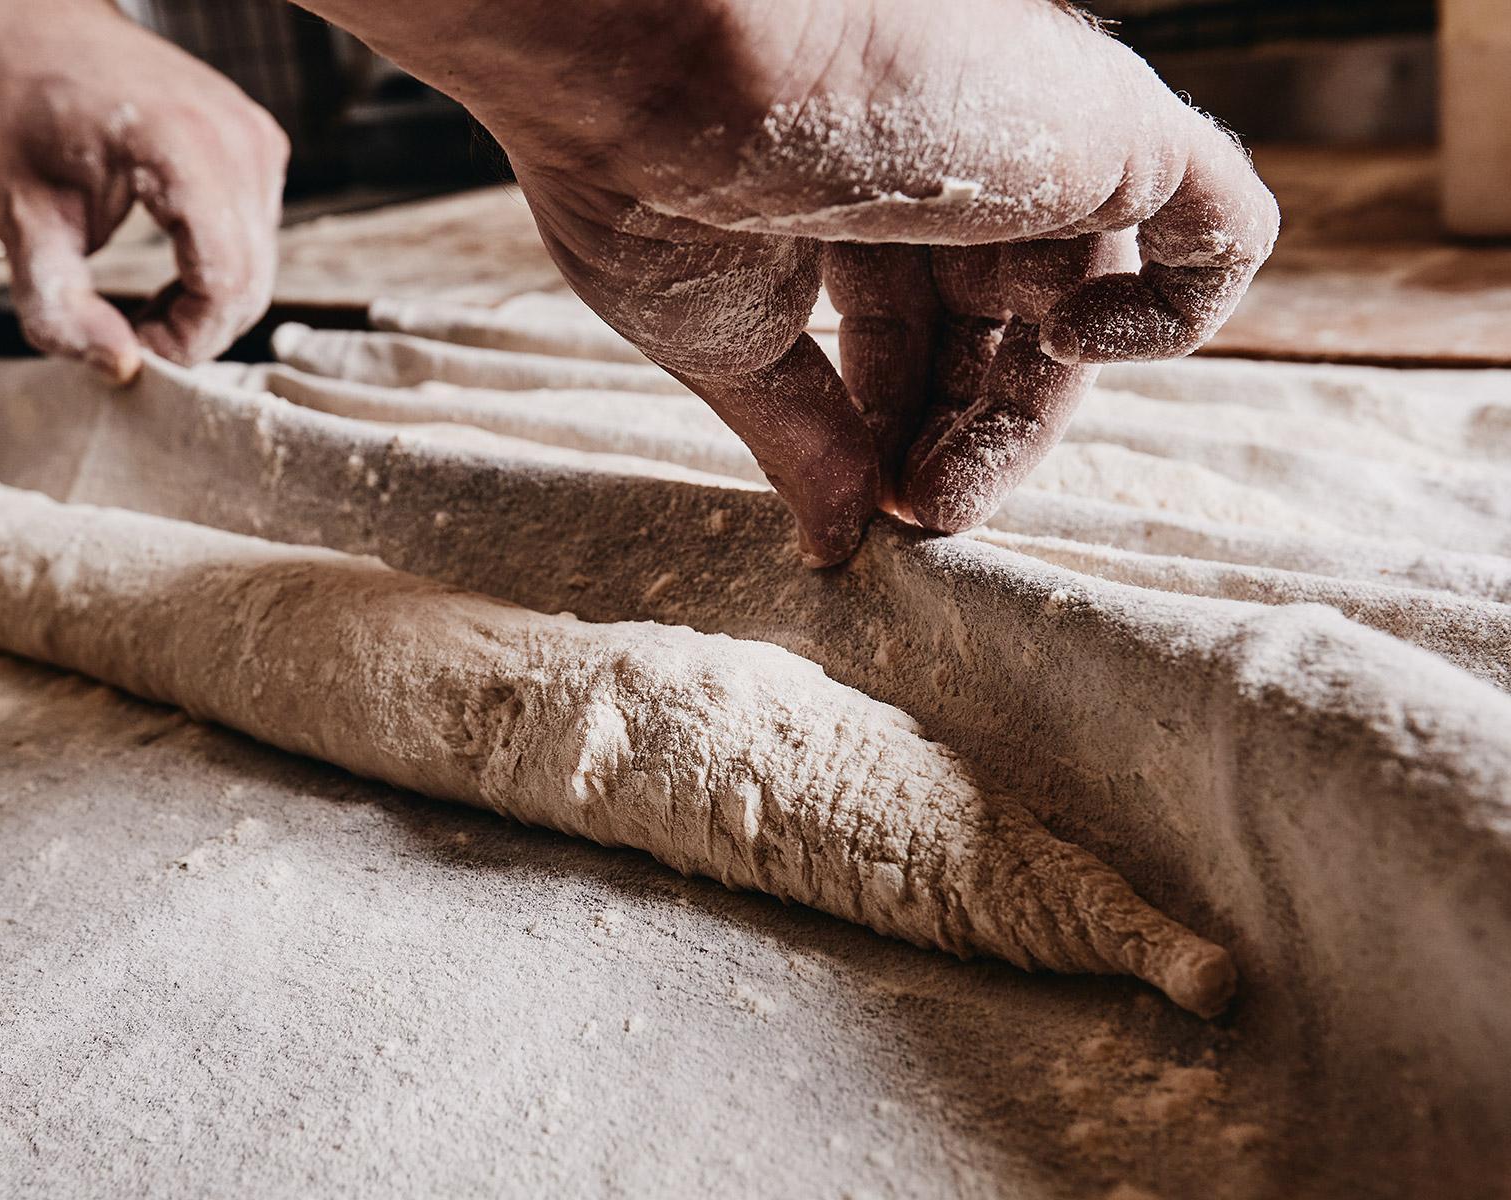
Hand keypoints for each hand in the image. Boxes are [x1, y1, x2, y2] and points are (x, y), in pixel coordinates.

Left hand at [0, 0, 289, 380]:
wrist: (41, 25)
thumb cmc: (22, 111)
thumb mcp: (19, 217)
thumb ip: (58, 304)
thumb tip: (119, 370)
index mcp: (181, 145)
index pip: (221, 282)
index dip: (182, 339)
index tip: (128, 349)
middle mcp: (239, 139)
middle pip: (249, 285)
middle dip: (195, 333)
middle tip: (131, 338)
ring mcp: (259, 140)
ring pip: (260, 271)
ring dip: (207, 308)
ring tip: (144, 306)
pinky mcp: (264, 147)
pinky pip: (259, 242)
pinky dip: (220, 275)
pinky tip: (170, 269)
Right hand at [313, 0, 1278, 560]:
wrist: (658, 59)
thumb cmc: (650, 179)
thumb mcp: (721, 337)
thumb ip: (800, 436)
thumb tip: (834, 545)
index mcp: (848, 178)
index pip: (908, 324)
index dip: (892, 423)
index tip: (860, 506)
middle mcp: (948, 148)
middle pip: (998, 327)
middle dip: (958, 433)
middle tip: (911, 513)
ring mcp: (1035, 134)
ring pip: (1088, 301)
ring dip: (1026, 416)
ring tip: (941, 495)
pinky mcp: (1112, 128)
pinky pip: (1219, 228)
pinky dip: (1177, 312)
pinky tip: (1075, 347)